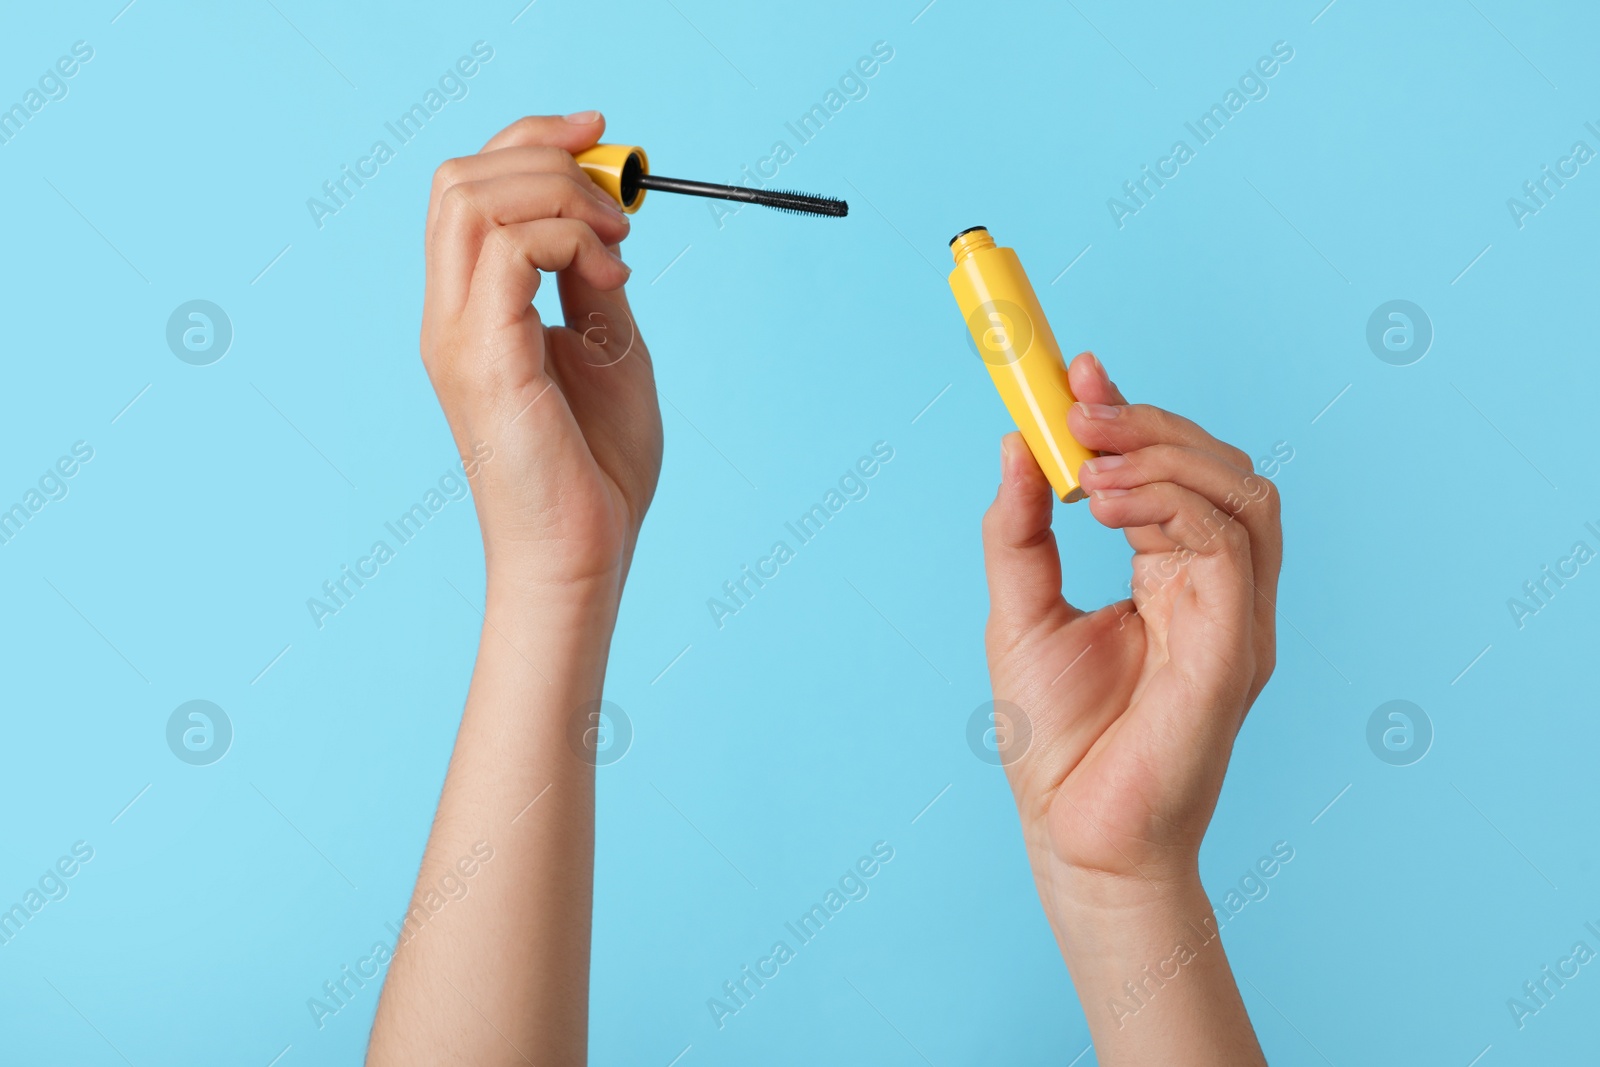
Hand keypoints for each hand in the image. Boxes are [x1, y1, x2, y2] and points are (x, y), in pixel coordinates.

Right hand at [421, 111, 661, 598]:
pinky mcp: (485, 358)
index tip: (601, 139)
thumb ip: (590, 285)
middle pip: (461, 177)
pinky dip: (570, 239)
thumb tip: (601, 227)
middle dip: (547, 157)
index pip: (470, 187)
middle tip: (620, 207)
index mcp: (470, 311)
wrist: (583, 554)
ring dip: (561, 197)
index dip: (531, 141)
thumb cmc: (596, 470)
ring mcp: (457, 335)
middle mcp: (448, 315)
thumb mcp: (608, 350)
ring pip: (475, 197)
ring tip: (617, 249)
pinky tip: (610, 282)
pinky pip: (511, 248)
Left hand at [982, 352, 1281, 909]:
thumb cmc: (1055, 742)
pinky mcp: (1238, 646)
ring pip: (1240, 494)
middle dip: (1150, 424)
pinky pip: (1229, 547)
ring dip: (1162, 457)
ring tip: (1088, 460)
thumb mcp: (1020, 612)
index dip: (1134, 414)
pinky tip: (1105, 504)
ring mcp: (1236, 617)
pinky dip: (1171, 505)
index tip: (1077, 370)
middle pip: (1221, 469)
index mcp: (1172, 578)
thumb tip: (1016, 445)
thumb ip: (1019, 531)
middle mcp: (1216, 590)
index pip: (1173, 473)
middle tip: (1079, 407)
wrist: (1072, 835)